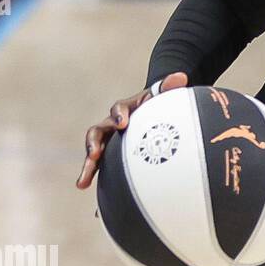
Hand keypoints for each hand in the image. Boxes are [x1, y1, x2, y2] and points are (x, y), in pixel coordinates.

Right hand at [76, 72, 187, 188]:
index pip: (118, 109)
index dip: (119, 115)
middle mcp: (112, 124)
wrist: (151, 112)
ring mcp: (109, 140)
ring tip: (83, 180)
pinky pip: (98, 165)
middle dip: (94, 143)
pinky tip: (84, 188)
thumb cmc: (156, 105)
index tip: (122, 123)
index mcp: (125, 109)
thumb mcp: (161, 96)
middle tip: (94, 154)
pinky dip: (90, 176)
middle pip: (98, 132)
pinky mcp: (109, 153)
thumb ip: (168, 87)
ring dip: (88, 164)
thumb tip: (181, 77)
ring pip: (94, 151)